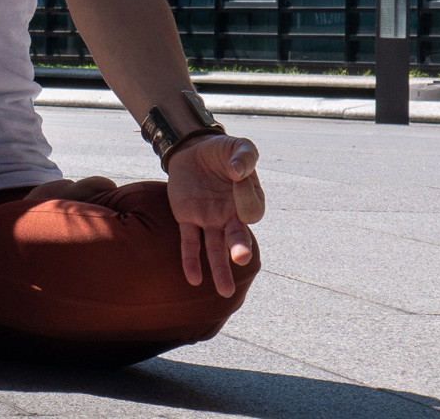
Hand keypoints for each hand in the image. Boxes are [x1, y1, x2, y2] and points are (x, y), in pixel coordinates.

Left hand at [165, 133, 265, 296]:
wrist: (194, 151)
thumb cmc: (223, 151)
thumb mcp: (238, 146)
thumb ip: (244, 156)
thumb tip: (238, 171)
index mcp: (247, 200)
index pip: (252, 210)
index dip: (246, 198)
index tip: (238, 176)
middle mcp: (230, 215)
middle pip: (237, 237)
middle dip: (239, 247)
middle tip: (241, 258)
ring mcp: (209, 219)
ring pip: (215, 248)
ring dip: (219, 268)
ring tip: (224, 292)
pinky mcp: (187, 218)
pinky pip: (190, 242)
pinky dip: (191, 260)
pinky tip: (193, 279)